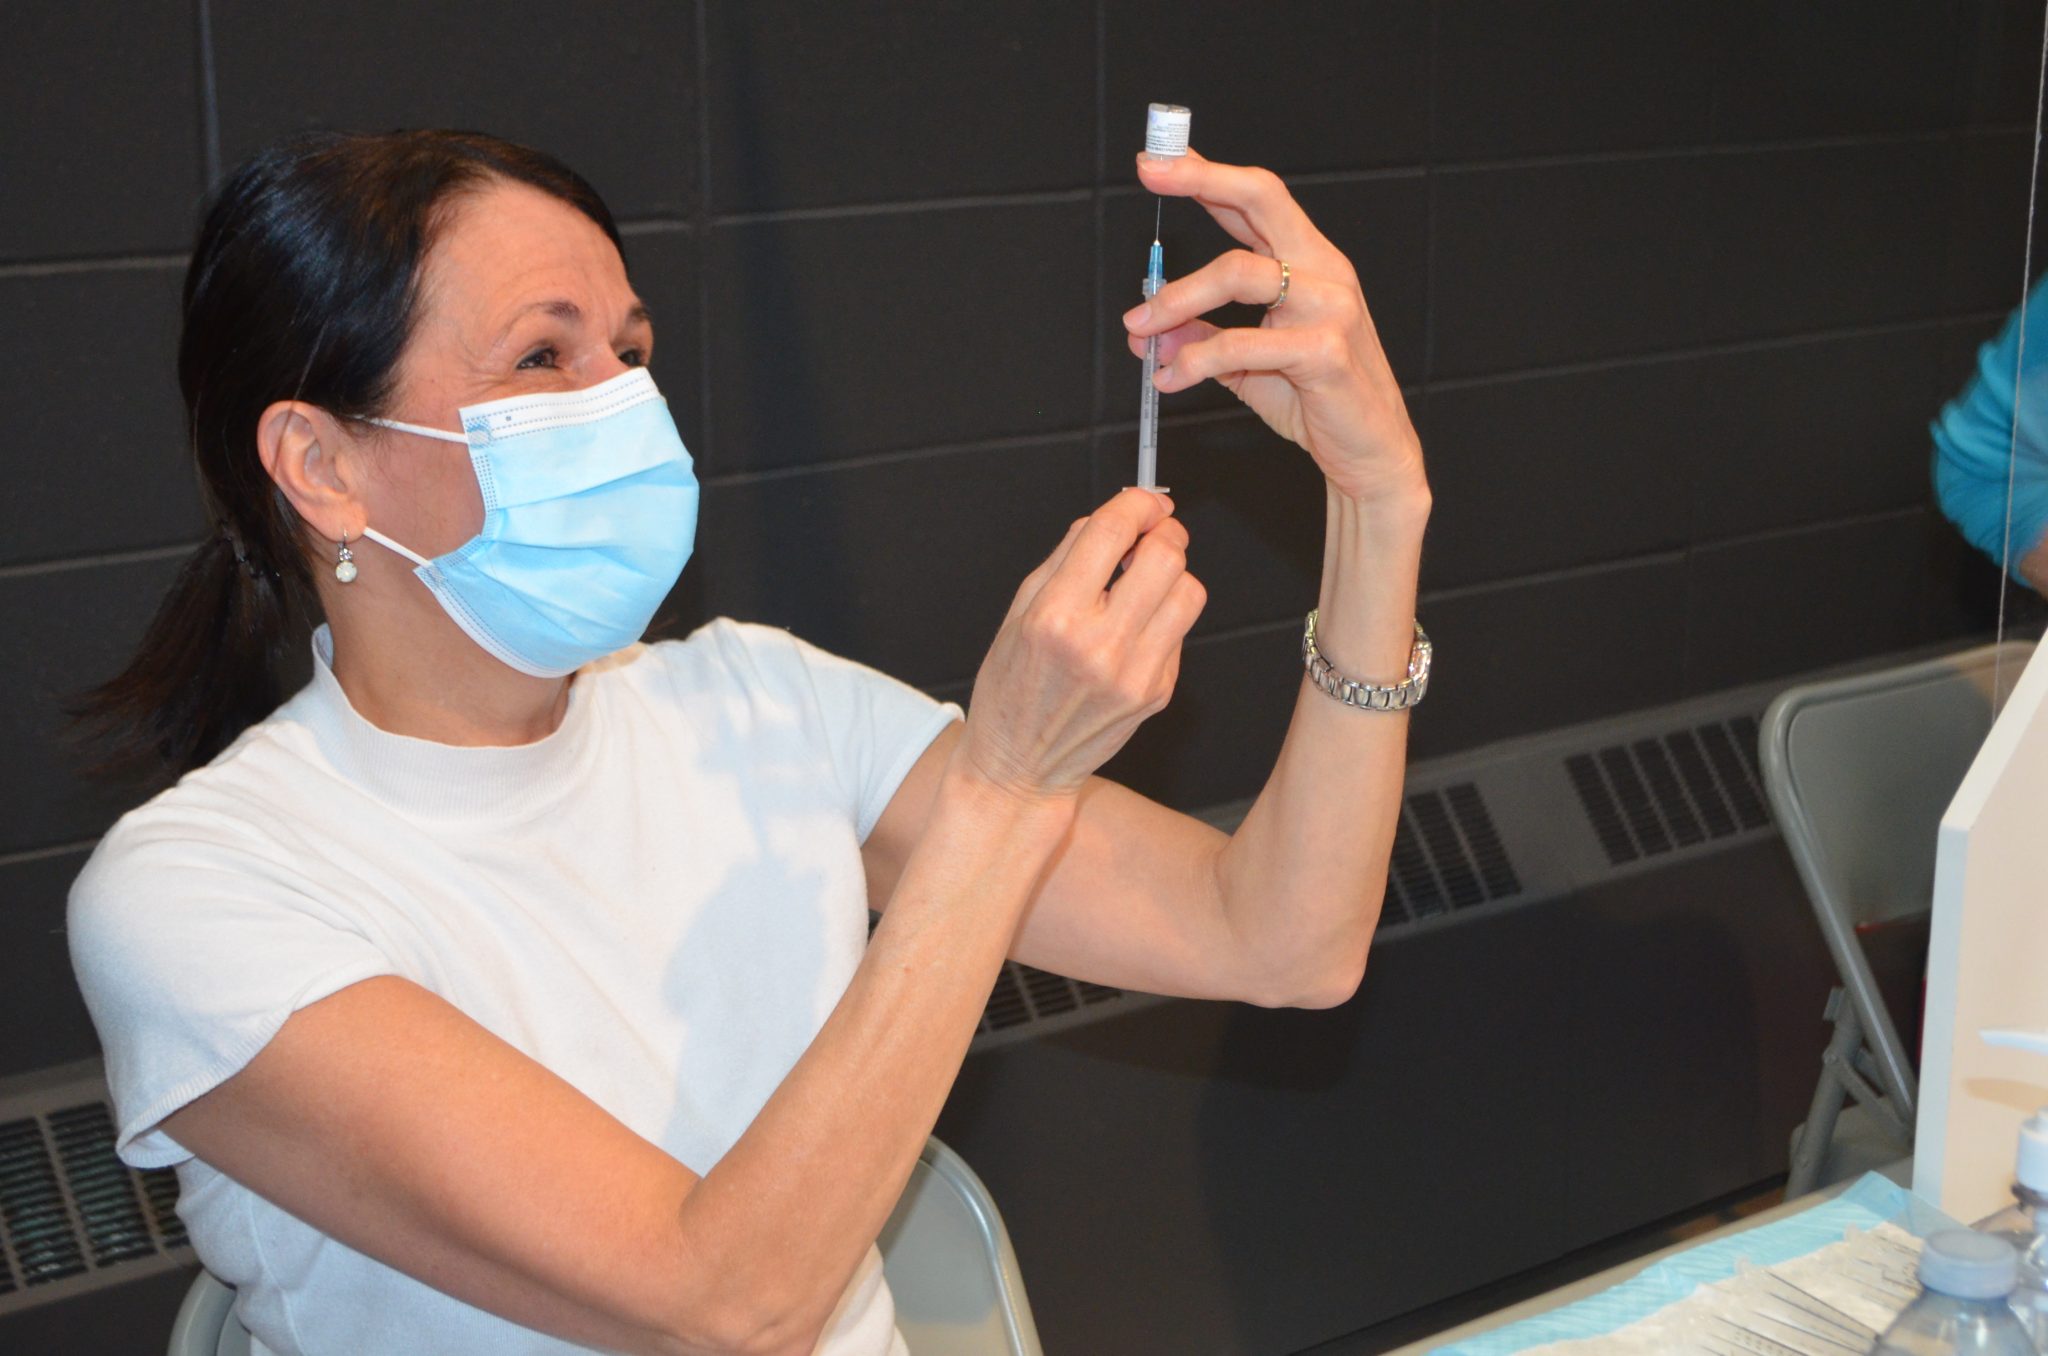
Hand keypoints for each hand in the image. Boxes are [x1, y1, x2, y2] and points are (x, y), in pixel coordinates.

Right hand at [955, 488, 1205, 803]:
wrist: (1020, 768)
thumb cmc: (1011, 689)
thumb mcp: (1017, 613)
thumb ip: (1065, 559)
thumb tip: (1110, 518)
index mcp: (1054, 617)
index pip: (1112, 533)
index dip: (1136, 504)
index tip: (1143, 501)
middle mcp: (1099, 645)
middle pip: (1165, 557)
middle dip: (1163, 534)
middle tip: (1150, 536)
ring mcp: (1134, 673)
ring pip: (1188, 592)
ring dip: (1171, 576)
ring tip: (1144, 584)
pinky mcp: (1156, 693)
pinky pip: (1180, 633)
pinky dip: (1164, 619)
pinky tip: (1134, 631)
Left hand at [1123, 149, 1428, 510]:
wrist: (1369, 453)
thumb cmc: (1316, 400)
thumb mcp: (1246, 365)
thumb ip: (1199, 339)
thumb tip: (1144, 330)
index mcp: (1309, 263)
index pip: (1256, 201)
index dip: (1207, 174)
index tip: (1158, 160)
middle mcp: (1324, 271)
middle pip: (1262, 200)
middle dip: (1202, 179)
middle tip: (1151, 172)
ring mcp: (1330, 306)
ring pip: (1238, 273)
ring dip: (1176, 299)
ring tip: (1139, 328)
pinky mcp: (1325, 351)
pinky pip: (1242, 344)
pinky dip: (1196, 360)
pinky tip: (1171, 378)